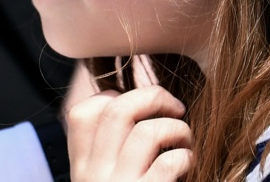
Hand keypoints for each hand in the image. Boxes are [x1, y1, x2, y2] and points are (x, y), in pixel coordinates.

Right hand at [66, 85, 192, 181]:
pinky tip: (188, 160)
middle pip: (116, 111)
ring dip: (176, 127)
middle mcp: (94, 175)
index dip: (111, 96)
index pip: (81, 113)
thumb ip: (109, 151)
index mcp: (81, 167)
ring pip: (146, 132)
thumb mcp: (102, 179)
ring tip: (186, 137)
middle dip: (153, 97)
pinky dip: (185, 155)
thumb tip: (139, 104)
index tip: (137, 108)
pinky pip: (169, 162)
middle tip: (176, 107)